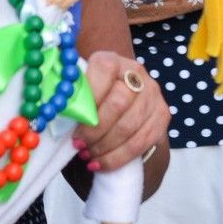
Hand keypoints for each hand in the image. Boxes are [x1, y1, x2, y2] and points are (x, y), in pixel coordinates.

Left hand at [75, 52, 168, 171]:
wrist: (121, 107)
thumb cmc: (92, 101)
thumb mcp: (81, 91)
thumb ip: (73, 98)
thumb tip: (59, 115)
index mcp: (112, 60)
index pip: (104, 70)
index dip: (89, 96)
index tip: (73, 120)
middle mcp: (137, 72)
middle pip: (119, 102)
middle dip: (95, 129)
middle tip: (78, 144)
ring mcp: (153, 93)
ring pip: (129, 125)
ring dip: (105, 147)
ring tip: (87, 156)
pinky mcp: (162, 115)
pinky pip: (142, 142)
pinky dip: (118, 157)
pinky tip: (101, 163)